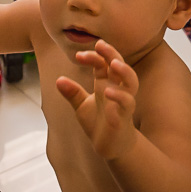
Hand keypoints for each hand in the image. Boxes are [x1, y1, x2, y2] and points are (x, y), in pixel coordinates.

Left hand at [55, 39, 138, 160]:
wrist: (110, 147)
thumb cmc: (98, 123)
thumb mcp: (81, 106)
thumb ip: (72, 93)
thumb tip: (59, 80)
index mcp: (105, 83)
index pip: (102, 63)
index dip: (93, 56)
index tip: (78, 55)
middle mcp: (116, 88)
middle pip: (119, 64)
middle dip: (111, 53)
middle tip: (100, 44)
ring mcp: (123, 100)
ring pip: (131, 80)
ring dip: (124, 70)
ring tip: (113, 63)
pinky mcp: (125, 115)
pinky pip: (127, 102)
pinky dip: (119, 96)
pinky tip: (107, 91)